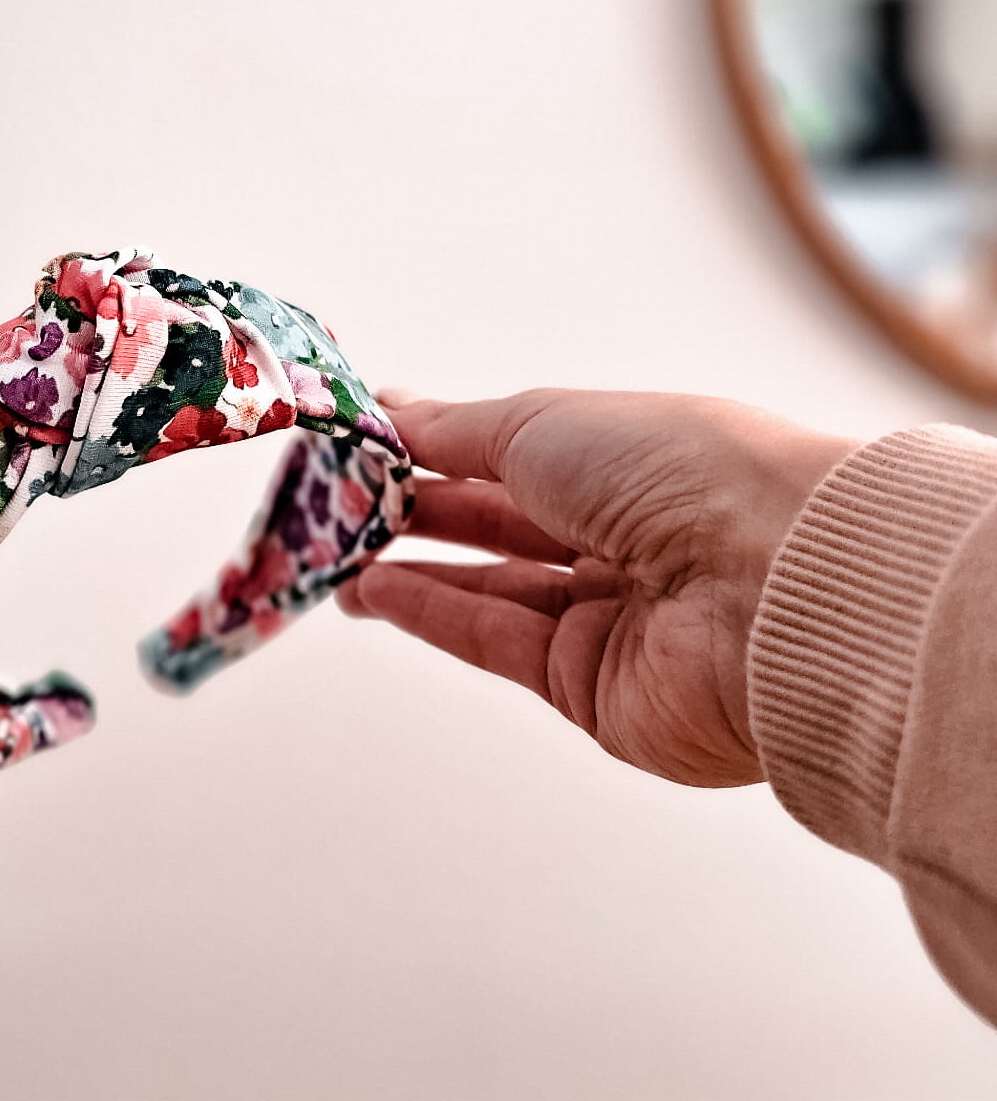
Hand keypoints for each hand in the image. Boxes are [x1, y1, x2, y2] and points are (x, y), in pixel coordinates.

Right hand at [340, 391, 852, 785]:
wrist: (770, 589)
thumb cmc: (680, 472)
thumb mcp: (547, 423)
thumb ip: (459, 432)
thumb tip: (394, 411)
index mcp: (632, 459)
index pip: (518, 453)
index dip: (441, 445)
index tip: (365, 439)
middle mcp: (626, 537)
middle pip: (500, 525)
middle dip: (415, 509)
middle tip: (329, 498)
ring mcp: (611, 616)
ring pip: (491, 589)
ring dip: (409, 568)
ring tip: (332, 551)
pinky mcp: (591, 689)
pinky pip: (496, 642)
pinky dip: (432, 613)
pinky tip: (373, 588)